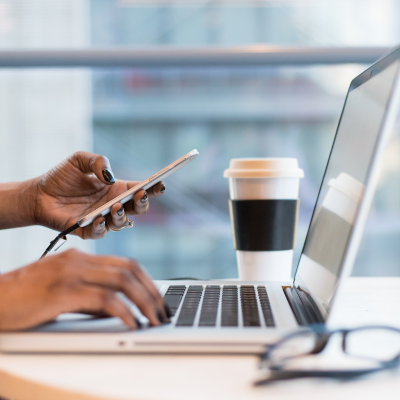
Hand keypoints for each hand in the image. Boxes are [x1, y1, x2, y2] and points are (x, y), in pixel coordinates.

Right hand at [0, 249, 169, 330]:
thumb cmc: (25, 299)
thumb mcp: (63, 293)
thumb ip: (91, 297)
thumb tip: (120, 310)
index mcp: (80, 258)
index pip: (125, 263)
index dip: (147, 280)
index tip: (158, 299)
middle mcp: (78, 261)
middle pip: (129, 269)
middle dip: (152, 291)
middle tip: (163, 311)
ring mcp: (71, 273)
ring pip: (122, 281)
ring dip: (144, 301)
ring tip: (154, 319)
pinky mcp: (62, 291)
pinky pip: (104, 299)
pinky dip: (123, 311)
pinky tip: (132, 323)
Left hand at [32, 151, 165, 238]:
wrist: (38, 194)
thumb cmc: (61, 177)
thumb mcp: (79, 160)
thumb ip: (98, 161)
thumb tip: (110, 177)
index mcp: (116, 189)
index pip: (140, 189)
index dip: (153, 188)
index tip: (160, 184)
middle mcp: (113, 205)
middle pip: (137, 209)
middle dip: (143, 203)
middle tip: (141, 195)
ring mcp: (102, 219)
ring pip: (122, 223)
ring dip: (122, 215)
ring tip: (116, 206)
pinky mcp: (87, 230)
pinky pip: (100, 233)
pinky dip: (102, 227)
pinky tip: (99, 218)